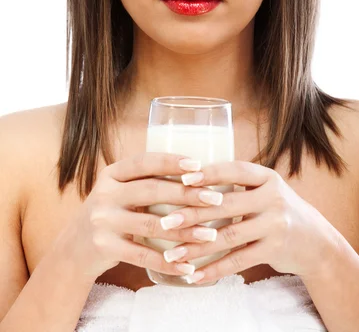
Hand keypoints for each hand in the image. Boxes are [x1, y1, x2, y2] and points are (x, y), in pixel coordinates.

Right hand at [53, 153, 237, 280]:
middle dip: (187, 194)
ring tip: (210, 234)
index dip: (171, 162)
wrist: (72, 250)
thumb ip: (145, 182)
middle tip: (216, 199)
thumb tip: (195, 175)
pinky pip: (143, 256)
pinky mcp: (104, 247)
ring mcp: (102, 221)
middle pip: (152, 191)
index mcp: (111, 174)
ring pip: (152, 225)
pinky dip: (168, 263)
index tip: (198, 165)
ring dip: (185, 231)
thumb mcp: (119, 191)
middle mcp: (105, 193)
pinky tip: (188, 267)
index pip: (144, 162)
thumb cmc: (110, 214)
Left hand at [166, 160, 341, 283]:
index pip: (235, 170)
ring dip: (197, 247)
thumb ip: (237, 185)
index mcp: (267, 177)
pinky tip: (195, 275)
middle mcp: (273, 197)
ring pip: (229, 236)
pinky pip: (239, 261)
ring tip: (172, 253)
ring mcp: (276, 224)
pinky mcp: (275, 249)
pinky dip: (215, 269)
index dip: (210, 173)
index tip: (183, 179)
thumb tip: (189, 181)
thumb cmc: (276, 210)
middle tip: (165, 222)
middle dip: (193, 214)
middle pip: (226, 205)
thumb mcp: (265, 190)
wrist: (315, 241)